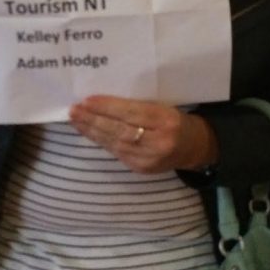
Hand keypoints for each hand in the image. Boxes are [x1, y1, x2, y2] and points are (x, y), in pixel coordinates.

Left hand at [69, 95, 217, 174]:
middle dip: (94, 120)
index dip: (107, 107)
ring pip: (114, 143)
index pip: (131, 113)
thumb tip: (103, 100)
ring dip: (92, 131)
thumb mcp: (163, 106)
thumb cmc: (175, 120)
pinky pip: (116, 152)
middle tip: (74, 110)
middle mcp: (158, 141)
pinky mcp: (141, 169)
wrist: (195, 148)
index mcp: (166, 120)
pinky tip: (88, 132)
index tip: (87, 100)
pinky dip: (100, 141)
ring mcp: (149, 158)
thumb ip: (138, 106)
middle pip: (120, 129)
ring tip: (75, 119)